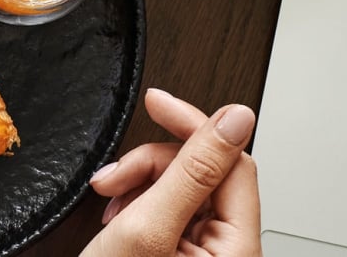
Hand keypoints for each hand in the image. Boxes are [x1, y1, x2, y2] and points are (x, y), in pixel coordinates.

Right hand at [84, 89, 261, 255]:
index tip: (158, 104)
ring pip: (183, 186)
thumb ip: (193, 172)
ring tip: (111, 202)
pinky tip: (118, 217)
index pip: (233, 161)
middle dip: (152, 166)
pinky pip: (169, 208)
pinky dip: (138, 204)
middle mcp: (229, 249)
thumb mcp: (148, 227)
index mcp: (235, 247)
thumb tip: (235, 120)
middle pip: (205, 172)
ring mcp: (206, 252)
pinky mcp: (183, 252)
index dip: (192, 127)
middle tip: (115, 176)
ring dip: (139, 184)